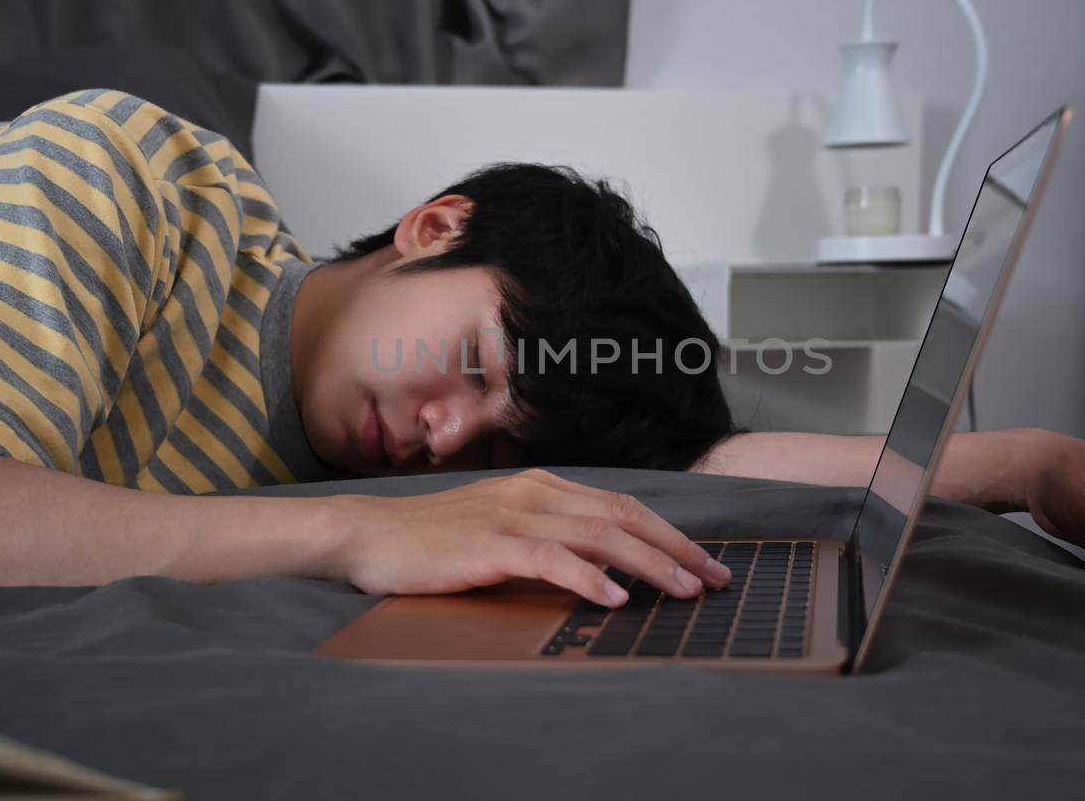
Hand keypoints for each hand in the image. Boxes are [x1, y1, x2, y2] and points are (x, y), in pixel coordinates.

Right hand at [331, 468, 732, 606]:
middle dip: (677, 548)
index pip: (622, 506)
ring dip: (649, 564)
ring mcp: (511, 515)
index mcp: (541, 486)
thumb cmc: (433, 540)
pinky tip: (616, 599)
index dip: (669, 533)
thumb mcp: (500, 531)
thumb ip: (546, 540)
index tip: (704, 562)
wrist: (368, 536)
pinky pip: (551, 559)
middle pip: (624, 516)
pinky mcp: (488, 544)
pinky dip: (590, 578)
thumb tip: (602, 568)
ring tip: (684, 591)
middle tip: (716, 579)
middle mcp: (534, 492)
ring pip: (599, 535)